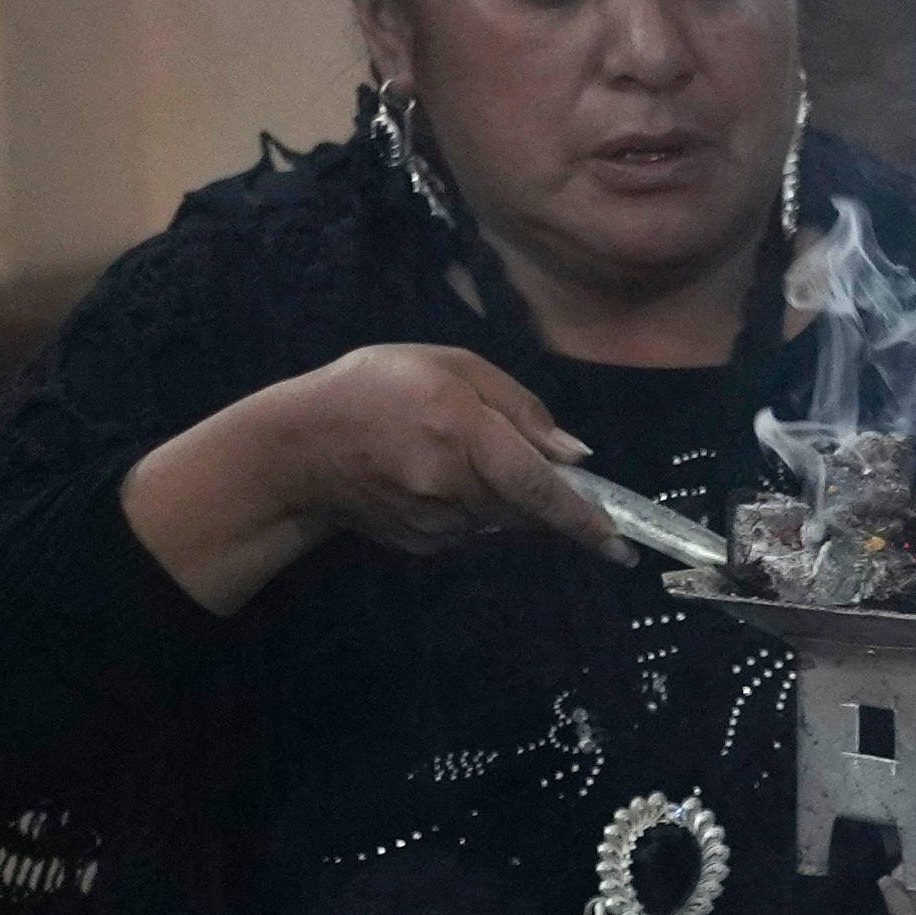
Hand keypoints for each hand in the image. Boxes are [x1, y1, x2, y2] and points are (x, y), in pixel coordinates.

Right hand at [122, 343, 627, 613]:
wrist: (294, 447)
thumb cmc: (373, 390)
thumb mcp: (449, 367)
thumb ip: (519, 408)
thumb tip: (576, 456)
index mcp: (464, 434)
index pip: (541, 489)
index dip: (586, 519)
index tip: (621, 546)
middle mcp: (453, 487)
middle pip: (529, 506)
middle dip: (540, 490)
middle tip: (508, 454)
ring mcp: (436, 523)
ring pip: (503, 519)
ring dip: (503, 494)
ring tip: (451, 453)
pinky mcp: (422, 543)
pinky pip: (472, 529)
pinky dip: (473, 506)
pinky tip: (431, 475)